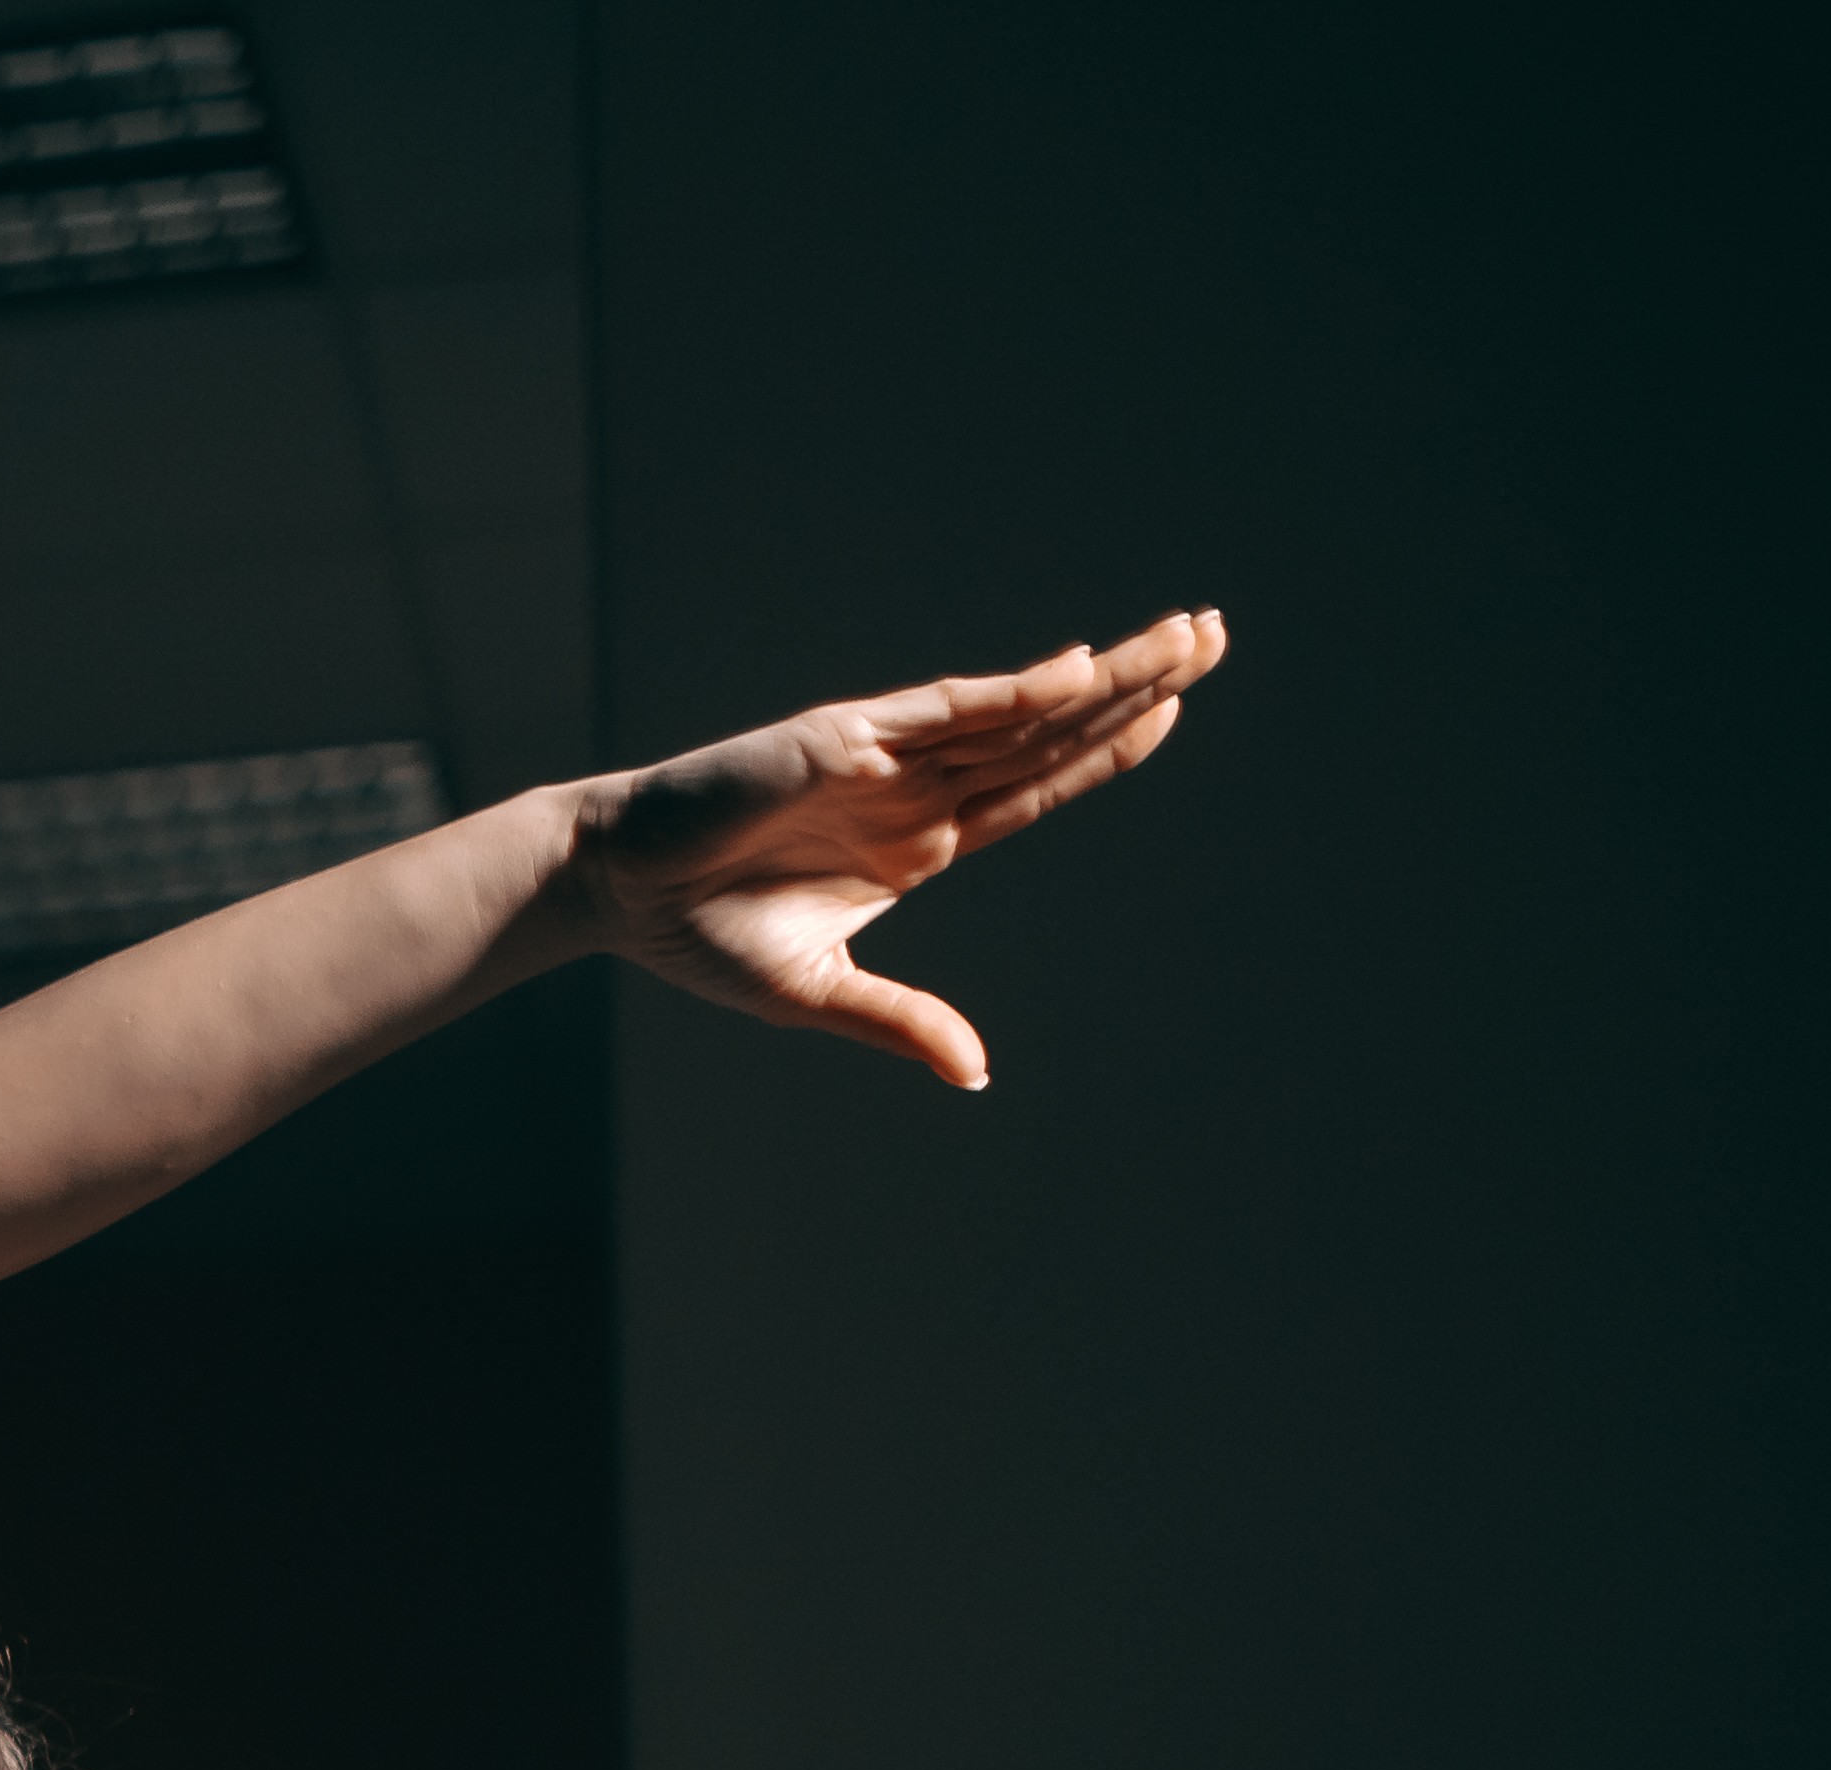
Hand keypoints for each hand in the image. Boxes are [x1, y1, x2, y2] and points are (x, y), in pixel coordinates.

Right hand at [577, 607, 1225, 1087]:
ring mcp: (888, 757)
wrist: (615, 887)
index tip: (1174, 713)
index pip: (1035, 786)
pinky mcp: (846, 735)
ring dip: (1106, 673)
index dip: (1105, 750)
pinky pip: (949, 709)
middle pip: (1049, 731)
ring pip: (1021, 708)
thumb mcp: (815, 992)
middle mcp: (916, 789)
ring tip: (1189, 633)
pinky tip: (1079, 671)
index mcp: (916, 844)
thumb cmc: (699, 936)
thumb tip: (977, 1076)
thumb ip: (901, 1023)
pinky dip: (1013, 692)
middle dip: (1135, 685)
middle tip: (1215, 633)